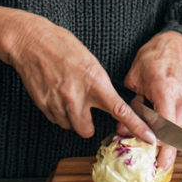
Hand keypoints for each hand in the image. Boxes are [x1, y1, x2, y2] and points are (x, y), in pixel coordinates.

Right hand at [0, 4, 154, 143]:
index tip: (149, 139)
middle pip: (87, 131)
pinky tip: (56, 95)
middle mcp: (77, 96)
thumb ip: (99, 85)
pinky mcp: (43, 106)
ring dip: (72, 118)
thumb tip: (106, 101)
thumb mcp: (90, 61)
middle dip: (88, 124)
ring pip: (70, 126)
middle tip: (85, 108)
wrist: (32, 42)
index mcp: (95, 82)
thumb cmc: (62, 46)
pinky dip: (58, 113)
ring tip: (67, 95)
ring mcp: (58, 103)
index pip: (120, 110)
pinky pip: (56, 120)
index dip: (137, 127)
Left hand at [120, 31, 181, 171]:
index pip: (166, 126)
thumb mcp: (134, 79)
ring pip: (180, 129)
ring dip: (167, 134)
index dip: (164, 148)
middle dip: (165, 151)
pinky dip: (174, 122)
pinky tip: (167, 111)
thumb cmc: (155, 58)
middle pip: (175, 134)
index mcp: (166, 90)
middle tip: (156, 164)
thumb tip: (122, 130)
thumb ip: (130, 106)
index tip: (160, 165)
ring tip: (155, 125)